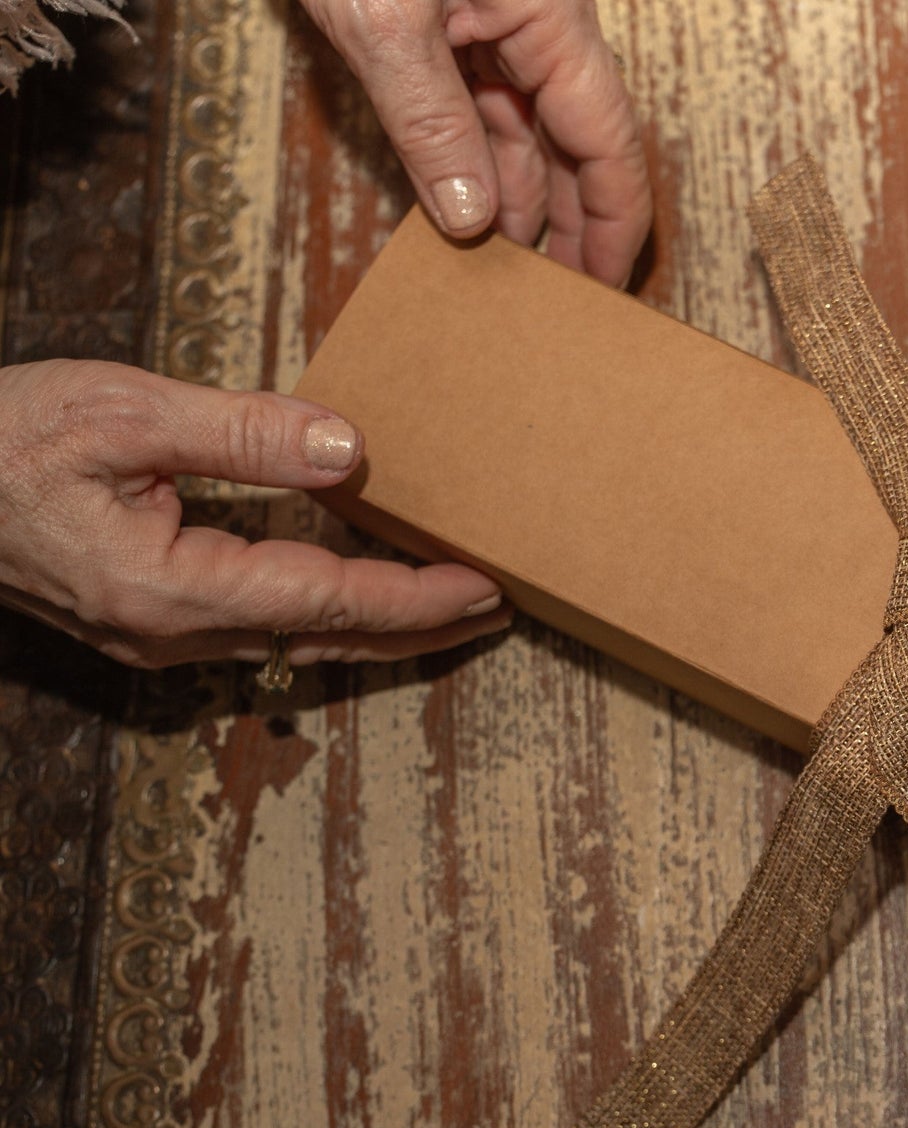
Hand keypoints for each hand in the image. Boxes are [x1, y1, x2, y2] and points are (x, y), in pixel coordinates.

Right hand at [0, 359, 512, 669]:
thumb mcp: (119, 411)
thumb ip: (239, 434)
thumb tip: (345, 448)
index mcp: (172, 587)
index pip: (328, 601)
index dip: (415, 597)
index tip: (485, 586)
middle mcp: (174, 633)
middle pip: (329, 641)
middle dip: (419, 627)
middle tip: (497, 609)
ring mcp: (160, 639)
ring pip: (299, 645)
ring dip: (378, 628)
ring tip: (450, 608)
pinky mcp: (150, 625)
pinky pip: (263, 632)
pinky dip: (326, 618)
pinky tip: (356, 600)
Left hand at [302, 0, 651, 285]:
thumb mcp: (385, 21)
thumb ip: (432, 123)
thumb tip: (468, 218)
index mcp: (551, 16)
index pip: (609, 142)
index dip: (615, 223)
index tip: (606, 291)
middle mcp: (533, 24)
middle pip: (574, 145)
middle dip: (569, 224)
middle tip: (559, 306)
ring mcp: (489, 23)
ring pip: (521, 132)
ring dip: (513, 201)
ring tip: (505, 277)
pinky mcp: (444, 24)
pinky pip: (472, 108)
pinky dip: (466, 161)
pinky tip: (457, 214)